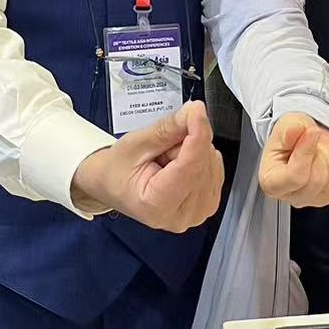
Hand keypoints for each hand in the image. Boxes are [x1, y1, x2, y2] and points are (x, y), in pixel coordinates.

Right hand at [71, 101, 223, 231]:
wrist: (112, 185)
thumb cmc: (116, 171)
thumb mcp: (135, 144)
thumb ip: (167, 129)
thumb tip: (193, 113)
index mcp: (158, 206)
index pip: (190, 165)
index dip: (196, 133)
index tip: (196, 111)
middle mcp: (182, 217)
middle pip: (203, 163)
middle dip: (187, 144)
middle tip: (161, 151)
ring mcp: (198, 213)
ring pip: (211, 163)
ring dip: (193, 152)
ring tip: (166, 161)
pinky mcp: (208, 204)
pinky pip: (216, 167)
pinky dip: (200, 159)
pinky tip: (180, 165)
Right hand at [259, 113, 328, 207]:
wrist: (306, 142)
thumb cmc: (290, 140)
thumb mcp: (284, 126)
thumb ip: (289, 129)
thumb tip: (299, 130)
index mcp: (274, 184)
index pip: (294, 177)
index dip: (305, 152)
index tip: (310, 132)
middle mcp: (296, 197)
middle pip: (318, 178)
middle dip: (319, 150)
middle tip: (311, 139)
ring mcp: (319, 198)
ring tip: (319, 147)